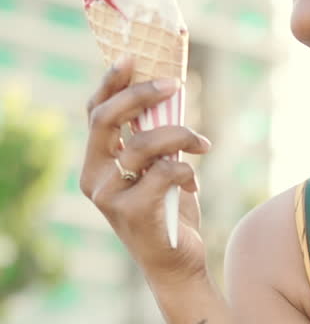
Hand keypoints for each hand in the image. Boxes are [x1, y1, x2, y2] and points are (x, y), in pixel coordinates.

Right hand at [80, 58, 211, 285]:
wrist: (178, 265)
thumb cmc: (170, 213)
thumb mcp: (158, 169)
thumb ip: (154, 139)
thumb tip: (169, 95)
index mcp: (95, 164)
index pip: (94, 113)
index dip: (110, 83)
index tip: (133, 58)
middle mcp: (94, 179)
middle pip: (106, 120)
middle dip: (141, 95)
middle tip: (175, 85)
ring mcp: (109, 198)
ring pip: (143, 144)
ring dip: (180, 135)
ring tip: (202, 143)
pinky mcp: (133, 213)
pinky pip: (163, 172)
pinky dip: (186, 171)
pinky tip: (193, 184)